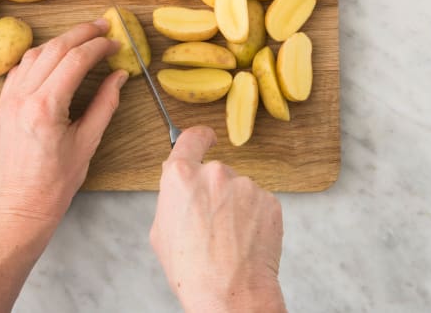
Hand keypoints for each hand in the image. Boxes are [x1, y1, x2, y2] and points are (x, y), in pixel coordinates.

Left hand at [0, 18, 127, 225]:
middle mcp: (22, 98)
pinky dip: (39, 58)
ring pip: (34, 55)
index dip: (98, 47)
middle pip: (54, 50)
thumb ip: (104, 105)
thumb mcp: (87, 143)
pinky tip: (54, 58)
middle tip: (102, 26)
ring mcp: (7, 101)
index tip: (114, 42)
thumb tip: (118, 76)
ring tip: (81, 38)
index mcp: (46, 108)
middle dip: (81, 34)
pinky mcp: (1, 107)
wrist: (20, 207)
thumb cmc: (55, 183)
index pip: (75, 61)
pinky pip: (19, 71)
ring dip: (59, 42)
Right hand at [150, 126, 285, 312]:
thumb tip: (181, 189)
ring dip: (236, 206)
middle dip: (215, 191)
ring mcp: (245, 185)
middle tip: (210, 222)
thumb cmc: (191, 269)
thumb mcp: (161, 230)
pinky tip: (245, 240)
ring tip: (228, 238)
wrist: (229, 293)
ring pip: (239, 189)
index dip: (199, 138)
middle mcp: (214, 173)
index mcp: (181, 176)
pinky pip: (258, 203)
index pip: (190, 138)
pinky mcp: (268, 201)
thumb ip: (172, 197)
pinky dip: (254, 218)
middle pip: (215, 172)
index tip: (207, 138)